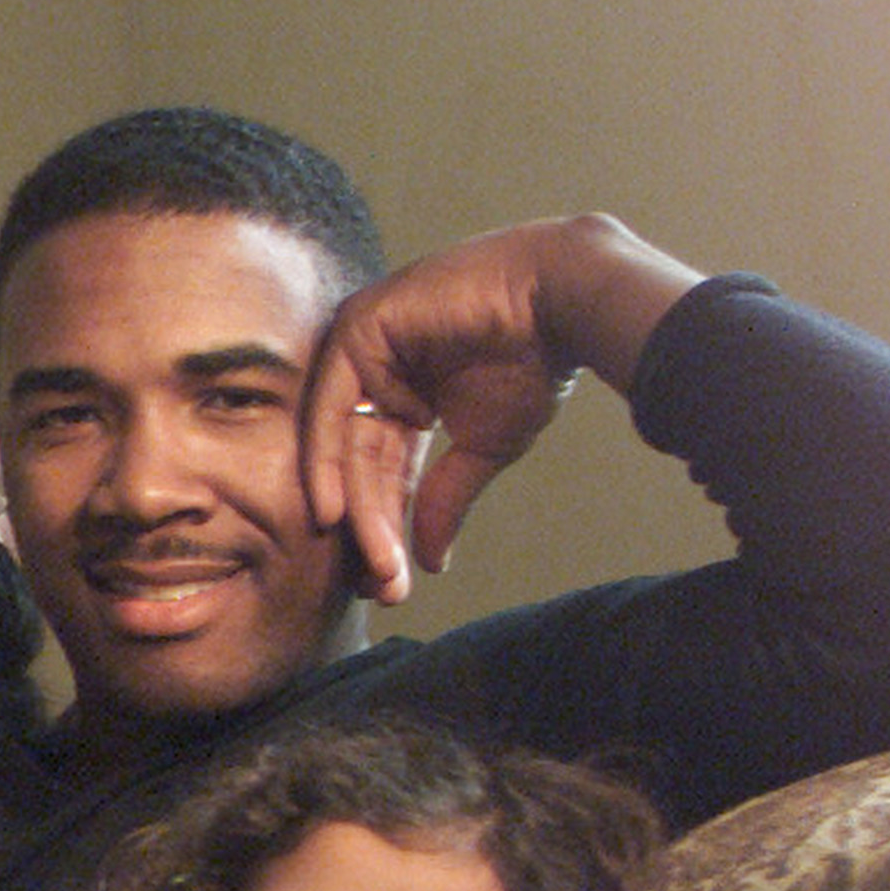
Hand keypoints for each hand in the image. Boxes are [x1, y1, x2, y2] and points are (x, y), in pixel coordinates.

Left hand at [303, 215, 705, 600]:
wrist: (562, 303)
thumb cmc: (535, 362)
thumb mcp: (483, 446)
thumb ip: (443, 499)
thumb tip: (426, 563)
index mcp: (404, 398)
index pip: (382, 471)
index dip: (386, 527)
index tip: (393, 584)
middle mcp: (376, 375)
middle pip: (359, 464)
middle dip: (370, 529)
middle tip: (383, 587)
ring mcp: (363, 350)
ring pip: (343, 442)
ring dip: (355, 509)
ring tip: (372, 562)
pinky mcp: (359, 329)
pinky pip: (330, 404)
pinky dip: (327, 459)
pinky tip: (334, 511)